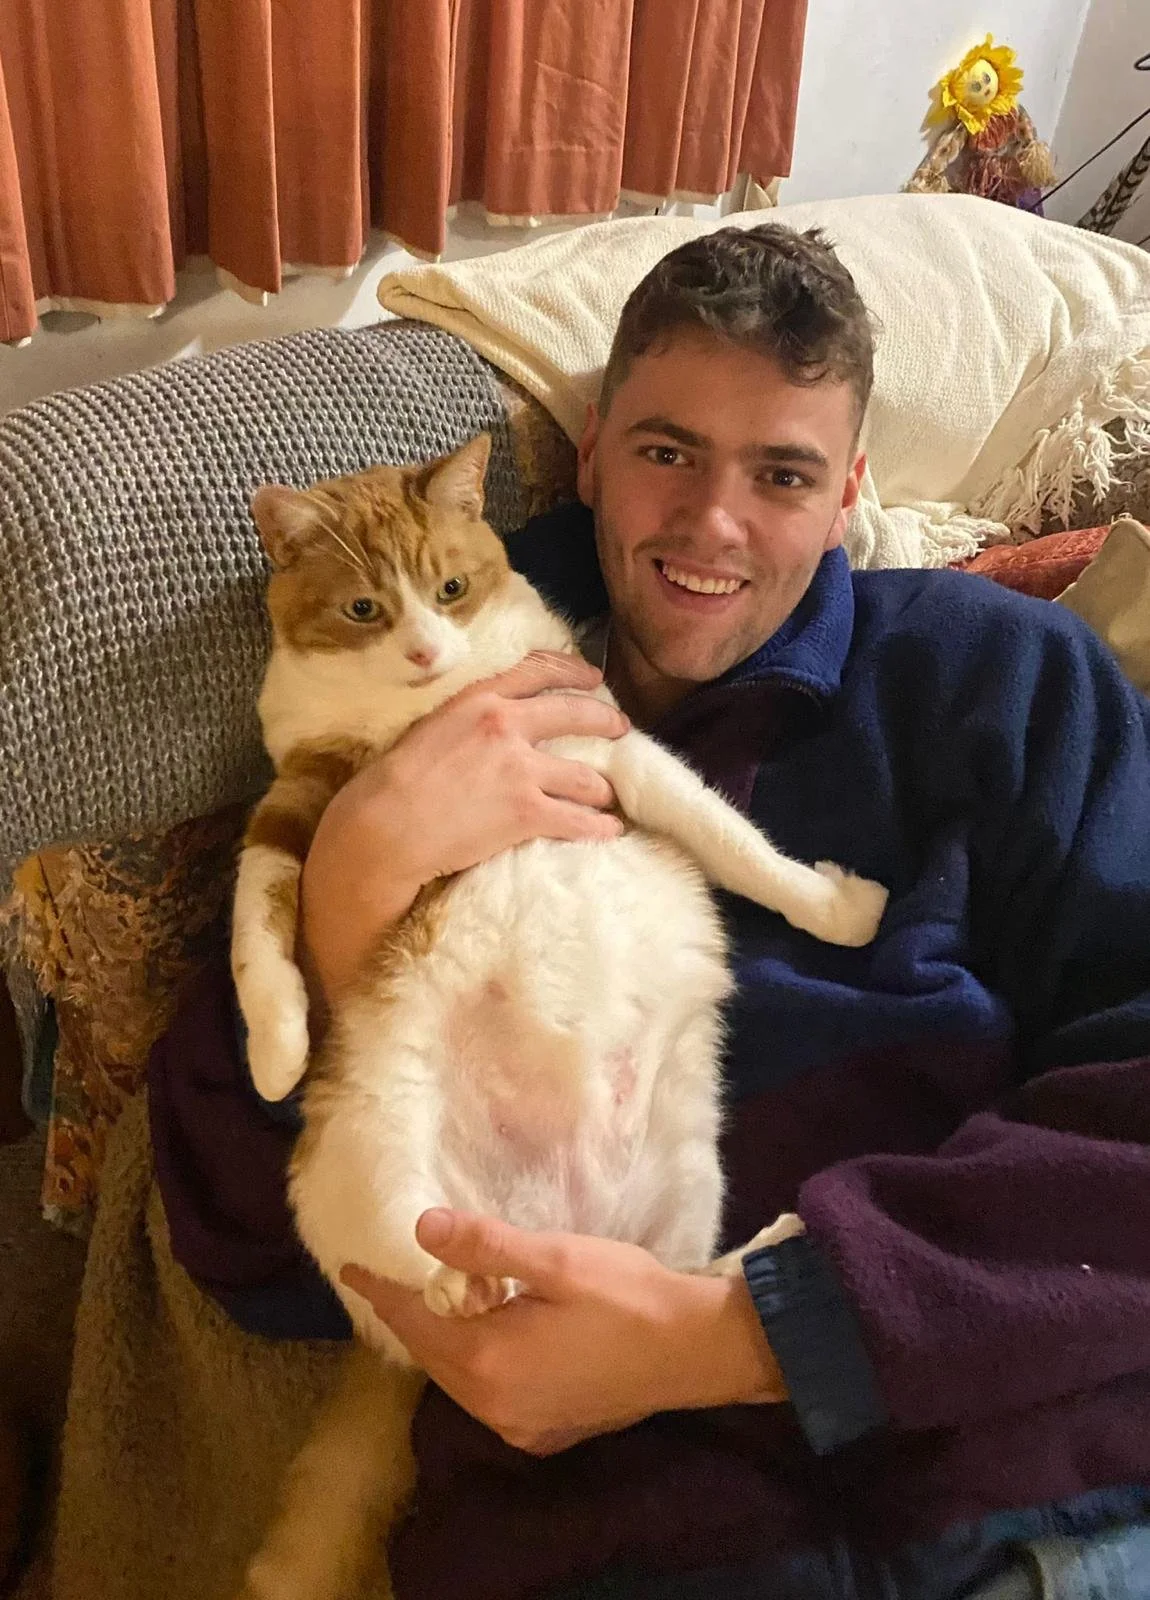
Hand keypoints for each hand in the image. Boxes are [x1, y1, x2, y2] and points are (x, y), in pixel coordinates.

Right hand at [300, 653, 628, 1001]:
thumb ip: (469, 718)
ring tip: (607, 798)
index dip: (574, 671)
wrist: (385, 827)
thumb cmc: (395, 781)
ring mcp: (520, 770)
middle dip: (607, 723)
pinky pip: (579, 820)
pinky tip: (608, 831)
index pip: (539, 671)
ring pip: (586, 776)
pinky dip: (598, 827)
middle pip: (577, 715)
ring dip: (602, 789)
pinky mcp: (526, 812)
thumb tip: (494, 721)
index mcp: (480, 699)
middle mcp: (506, 726)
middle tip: (621, 731)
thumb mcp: (431, 727)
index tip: (593, 680)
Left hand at [340, 1209, 785, 1456]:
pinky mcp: (545, 1432)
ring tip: (435, 1299)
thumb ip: (487, 1246)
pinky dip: (474, 1364)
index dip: (382, 1292)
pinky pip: (488, 1396)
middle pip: (432, 1356)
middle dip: (410, 1316)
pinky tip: (487, 1336)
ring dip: (443, 1340)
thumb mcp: (556, 1258)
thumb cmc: (628, 1296)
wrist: (695, 1351)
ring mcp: (520, 1426)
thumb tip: (422, 1227)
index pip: (415, 1322)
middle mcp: (493, 1406)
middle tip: (390, 1277)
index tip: (350, 1267)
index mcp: (488, 1361)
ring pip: (459, 1379)